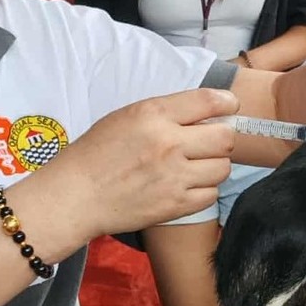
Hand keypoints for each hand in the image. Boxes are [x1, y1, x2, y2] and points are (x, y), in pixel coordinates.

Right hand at [34, 87, 237, 237]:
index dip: (227, 103)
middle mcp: (168, 144)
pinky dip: (204, 190)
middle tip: (208, 143)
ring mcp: (174, 177)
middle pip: (225, 137)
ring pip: (223, 168)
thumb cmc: (97, 154)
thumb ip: (166, 112)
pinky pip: (211, 194)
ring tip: (195, 167)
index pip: (208, 100)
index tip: (229, 107)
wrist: (76, 196)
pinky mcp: (175, 205)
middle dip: (221, 138)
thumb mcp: (126, 117)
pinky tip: (186, 186)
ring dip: (213, 166)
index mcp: (153, 115)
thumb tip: (207, 111)